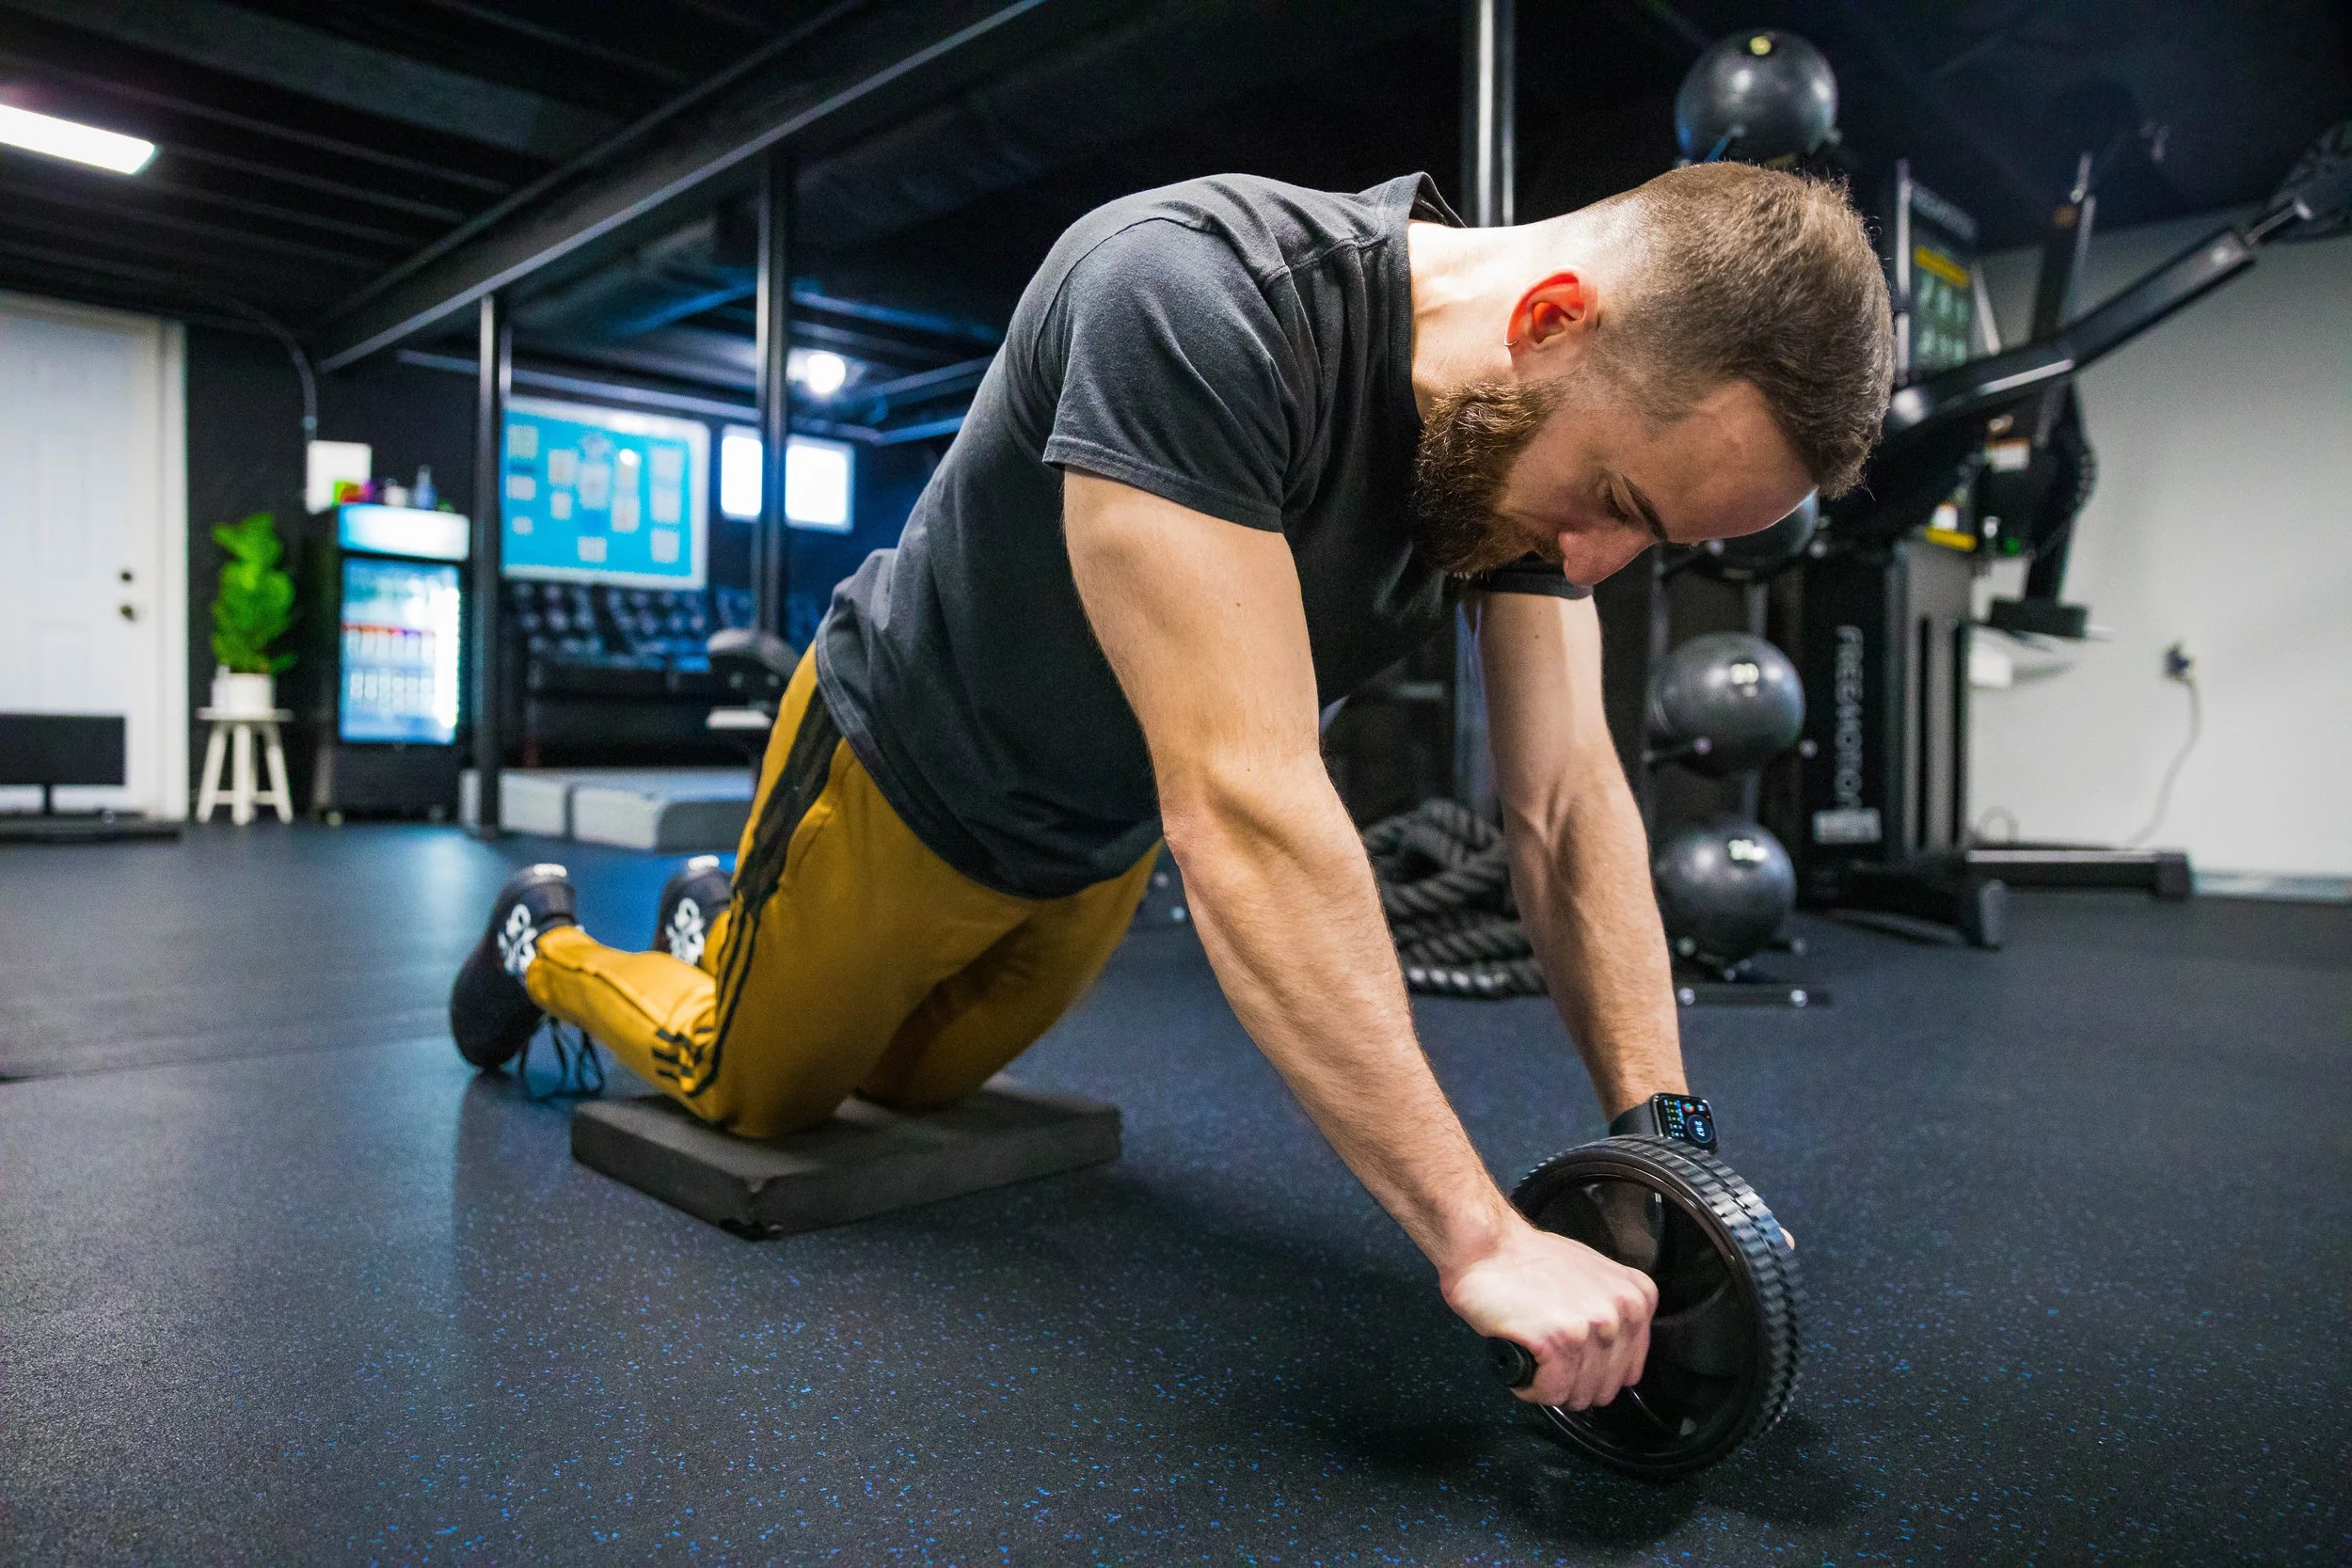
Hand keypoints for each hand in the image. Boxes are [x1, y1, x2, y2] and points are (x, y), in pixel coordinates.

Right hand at [1443, 1219, 1657, 1408]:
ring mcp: (1594, 1326)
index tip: (1572, 1362)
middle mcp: (1624, 1311)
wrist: (1488, 1245)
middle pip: (1604, 1389)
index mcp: (1638, 1297)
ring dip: (1548, 1386)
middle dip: (1571, 1384)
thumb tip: (1612, 1358)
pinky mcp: (1561, 1340)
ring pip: (1577, 1395)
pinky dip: (1530, 1388)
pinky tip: (1520, 1360)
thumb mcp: (1592, 1277)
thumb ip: (1612, 1313)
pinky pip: (1551, 1393)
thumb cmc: (1529, 1260)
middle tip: (1546, 1362)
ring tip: (1532, 1357)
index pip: (1628, 1372)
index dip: (1593, 1373)